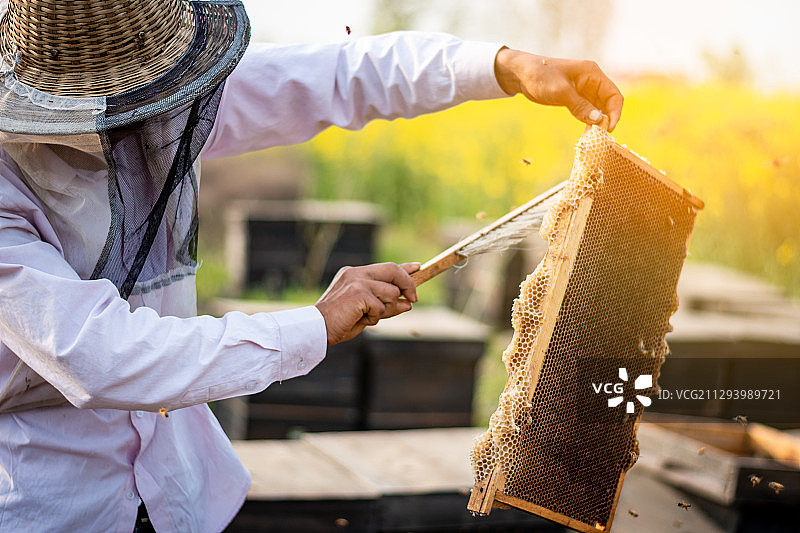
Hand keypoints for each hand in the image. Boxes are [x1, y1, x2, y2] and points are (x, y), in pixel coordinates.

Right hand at [315, 262, 419, 344]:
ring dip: (385, 310)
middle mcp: (356, 273)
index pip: (385, 267)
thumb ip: (386, 305)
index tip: (417, 267)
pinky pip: (381, 306)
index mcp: (355, 273)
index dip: (404, 268)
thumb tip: (408, 303)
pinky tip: (359, 320)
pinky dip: (374, 317)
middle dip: (408, 284)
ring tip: (367, 317)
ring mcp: (357, 281)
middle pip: (393, 270)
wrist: (317, 329)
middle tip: (413, 300)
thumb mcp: (367, 312)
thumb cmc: (340, 322)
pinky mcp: (358, 293)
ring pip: (391, 292)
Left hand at [494, 47, 622, 130]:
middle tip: (600, 135)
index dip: (615, 111)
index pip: (613, 94)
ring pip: (599, 107)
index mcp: (592, 74)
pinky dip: (589, 120)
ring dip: (599, 120)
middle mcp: (592, 81)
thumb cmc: (540, 76)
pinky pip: (588, 110)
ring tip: (594, 135)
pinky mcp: (575, 97)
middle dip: (608, 118)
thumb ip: (580, 105)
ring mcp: (584, 89)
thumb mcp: (560, 92)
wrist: (521, 74)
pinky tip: (587, 131)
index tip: (609, 128)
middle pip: (609, 102)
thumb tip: (598, 120)